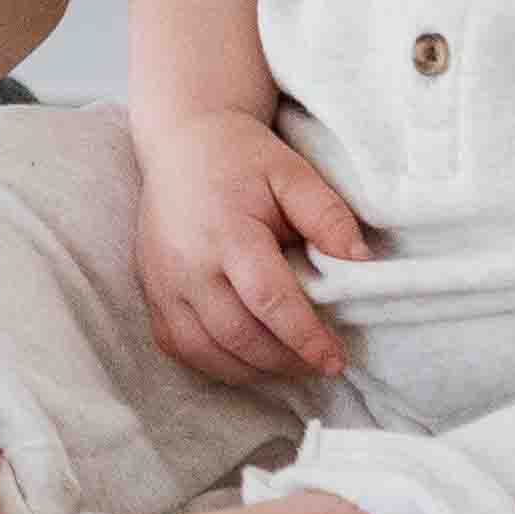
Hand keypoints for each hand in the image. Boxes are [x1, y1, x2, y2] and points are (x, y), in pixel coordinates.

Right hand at [128, 105, 371, 384]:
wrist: (179, 143)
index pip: (268, 299)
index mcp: (227, 231)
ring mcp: (163, 283)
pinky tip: (245, 358)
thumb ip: (327, 215)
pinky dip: (214, 364)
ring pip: (205, 351)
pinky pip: (179, 347)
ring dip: (252, 370)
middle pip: (238, 335)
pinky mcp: (152, 293)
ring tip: (289, 364)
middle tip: (320, 365)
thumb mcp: (292, 173)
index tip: (335, 360)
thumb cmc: (241, 158)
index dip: (305, 337)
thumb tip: (362, 261)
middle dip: (285, 361)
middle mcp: (188, 263)